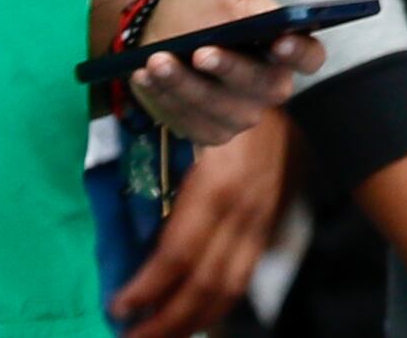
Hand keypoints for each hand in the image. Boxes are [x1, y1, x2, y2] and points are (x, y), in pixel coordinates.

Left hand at [111, 112, 291, 332]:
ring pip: (228, 288)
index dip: (147, 288)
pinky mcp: (271, 225)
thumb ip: (165, 184)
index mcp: (217, 187)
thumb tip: (132, 236)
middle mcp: (243, 211)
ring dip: (191, 322)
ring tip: (157, 337)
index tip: (117, 307)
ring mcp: (262, 221)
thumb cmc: (224, 105)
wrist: (289, 93)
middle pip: (204, 283)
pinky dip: (218, 306)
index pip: (178, 254)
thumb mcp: (189, 132)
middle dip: (165, 320)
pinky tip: (195, 319)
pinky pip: (245, 276)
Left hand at [129, 0, 322, 144]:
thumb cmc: (201, 2)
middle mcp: (270, 84)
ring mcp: (241, 112)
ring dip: (187, 86)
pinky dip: (167, 99)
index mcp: (285, 45)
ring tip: (156, 60)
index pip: (310, 57)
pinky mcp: (209, 131)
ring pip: (222, 107)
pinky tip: (146, 76)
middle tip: (199, 51)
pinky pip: (191, 121)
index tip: (280, 40)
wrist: (157, 34)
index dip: (300, 53)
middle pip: (263, 86)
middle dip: (229, 69)